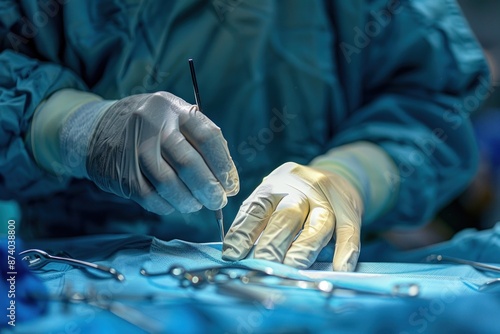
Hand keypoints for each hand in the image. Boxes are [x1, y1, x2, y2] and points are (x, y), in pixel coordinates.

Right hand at [71, 92, 238, 213]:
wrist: (97, 128)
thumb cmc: (150, 127)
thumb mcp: (174, 117)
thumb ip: (200, 140)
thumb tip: (227, 178)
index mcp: (174, 108)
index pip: (208, 138)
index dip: (224, 165)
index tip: (231, 183)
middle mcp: (153, 126)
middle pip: (189, 165)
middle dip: (210, 189)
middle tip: (218, 201)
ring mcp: (134, 151)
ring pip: (170, 186)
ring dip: (190, 202)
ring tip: (198, 204)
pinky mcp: (122, 174)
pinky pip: (152, 198)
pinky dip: (169, 206)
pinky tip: (175, 203)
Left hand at [222, 162, 362, 270]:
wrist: (338, 176)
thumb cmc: (295, 196)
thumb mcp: (273, 199)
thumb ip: (259, 223)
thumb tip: (241, 256)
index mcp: (275, 186)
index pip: (257, 208)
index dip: (244, 231)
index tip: (233, 255)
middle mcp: (301, 190)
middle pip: (287, 216)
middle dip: (273, 242)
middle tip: (261, 264)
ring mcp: (327, 200)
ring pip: (318, 224)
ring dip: (304, 248)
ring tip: (292, 268)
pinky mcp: (350, 210)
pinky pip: (349, 231)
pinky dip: (346, 251)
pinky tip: (340, 267)